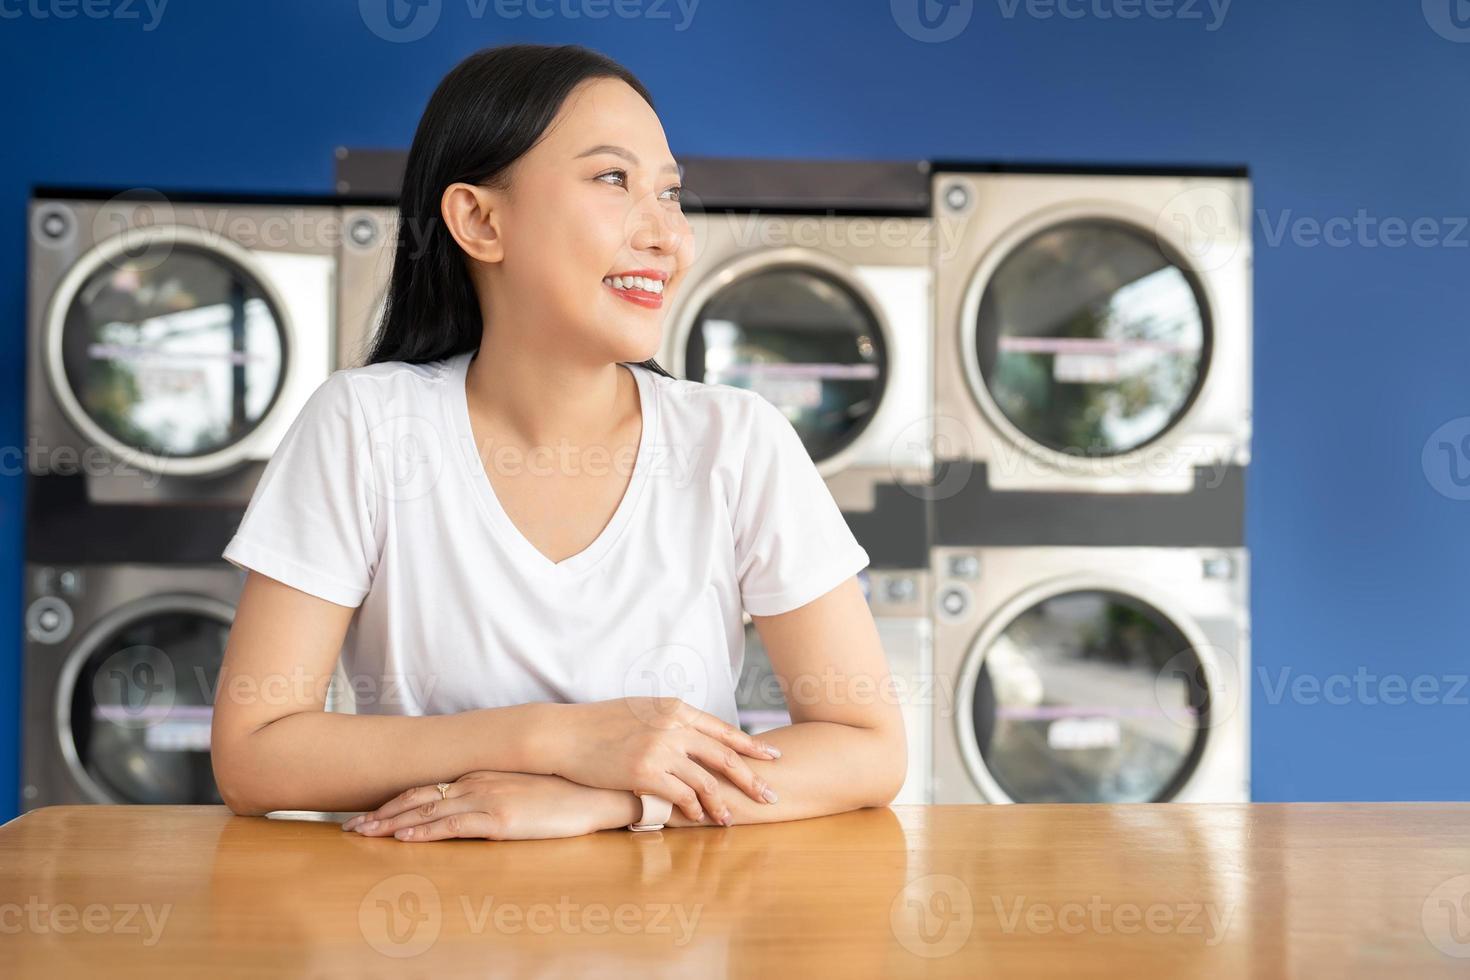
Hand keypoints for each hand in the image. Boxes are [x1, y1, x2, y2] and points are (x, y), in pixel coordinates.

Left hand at [342, 771, 637, 840]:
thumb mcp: (519, 789)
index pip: (426, 788)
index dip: (394, 802)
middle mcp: (477, 782)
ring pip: (427, 811)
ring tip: (364, 834)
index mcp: (480, 775)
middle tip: (352, 826)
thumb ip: (490, 794)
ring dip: (392, 824)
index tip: (370, 813)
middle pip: (418, 797)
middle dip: (381, 813)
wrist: (595, 794)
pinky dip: (425, 832)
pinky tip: (405, 838)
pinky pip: (454, 826)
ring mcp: (488, 799)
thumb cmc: (562, 794)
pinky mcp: (501, 819)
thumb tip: (468, 809)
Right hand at [549, 697, 781, 823]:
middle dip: (751, 778)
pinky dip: (694, 809)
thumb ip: (672, 719)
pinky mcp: (644, 772)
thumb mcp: (642, 709)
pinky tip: (700, 818)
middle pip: (724, 755)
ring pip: (705, 780)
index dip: (751, 745)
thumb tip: (695, 734)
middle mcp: (673, 726)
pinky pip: (681, 795)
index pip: (722, 730)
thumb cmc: (600, 724)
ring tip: (732, 818)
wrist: (564, 734)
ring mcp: (660, 749)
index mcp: (675, 708)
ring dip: (722, 803)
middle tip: (770, 794)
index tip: (773, 757)